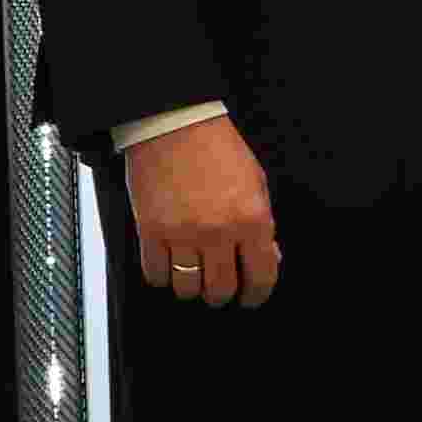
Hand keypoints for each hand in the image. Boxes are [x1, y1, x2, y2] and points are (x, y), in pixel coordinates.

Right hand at [125, 117, 280, 308]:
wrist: (174, 123)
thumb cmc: (216, 147)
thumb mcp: (255, 182)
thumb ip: (263, 224)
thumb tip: (269, 257)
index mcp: (251, 219)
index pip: (260, 277)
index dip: (256, 295)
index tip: (251, 298)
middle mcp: (218, 232)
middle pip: (220, 289)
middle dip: (222, 295)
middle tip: (220, 290)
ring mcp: (182, 234)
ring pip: (187, 288)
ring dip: (192, 289)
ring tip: (193, 279)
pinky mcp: (151, 231)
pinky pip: (156, 274)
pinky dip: (162, 277)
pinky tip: (168, 268)